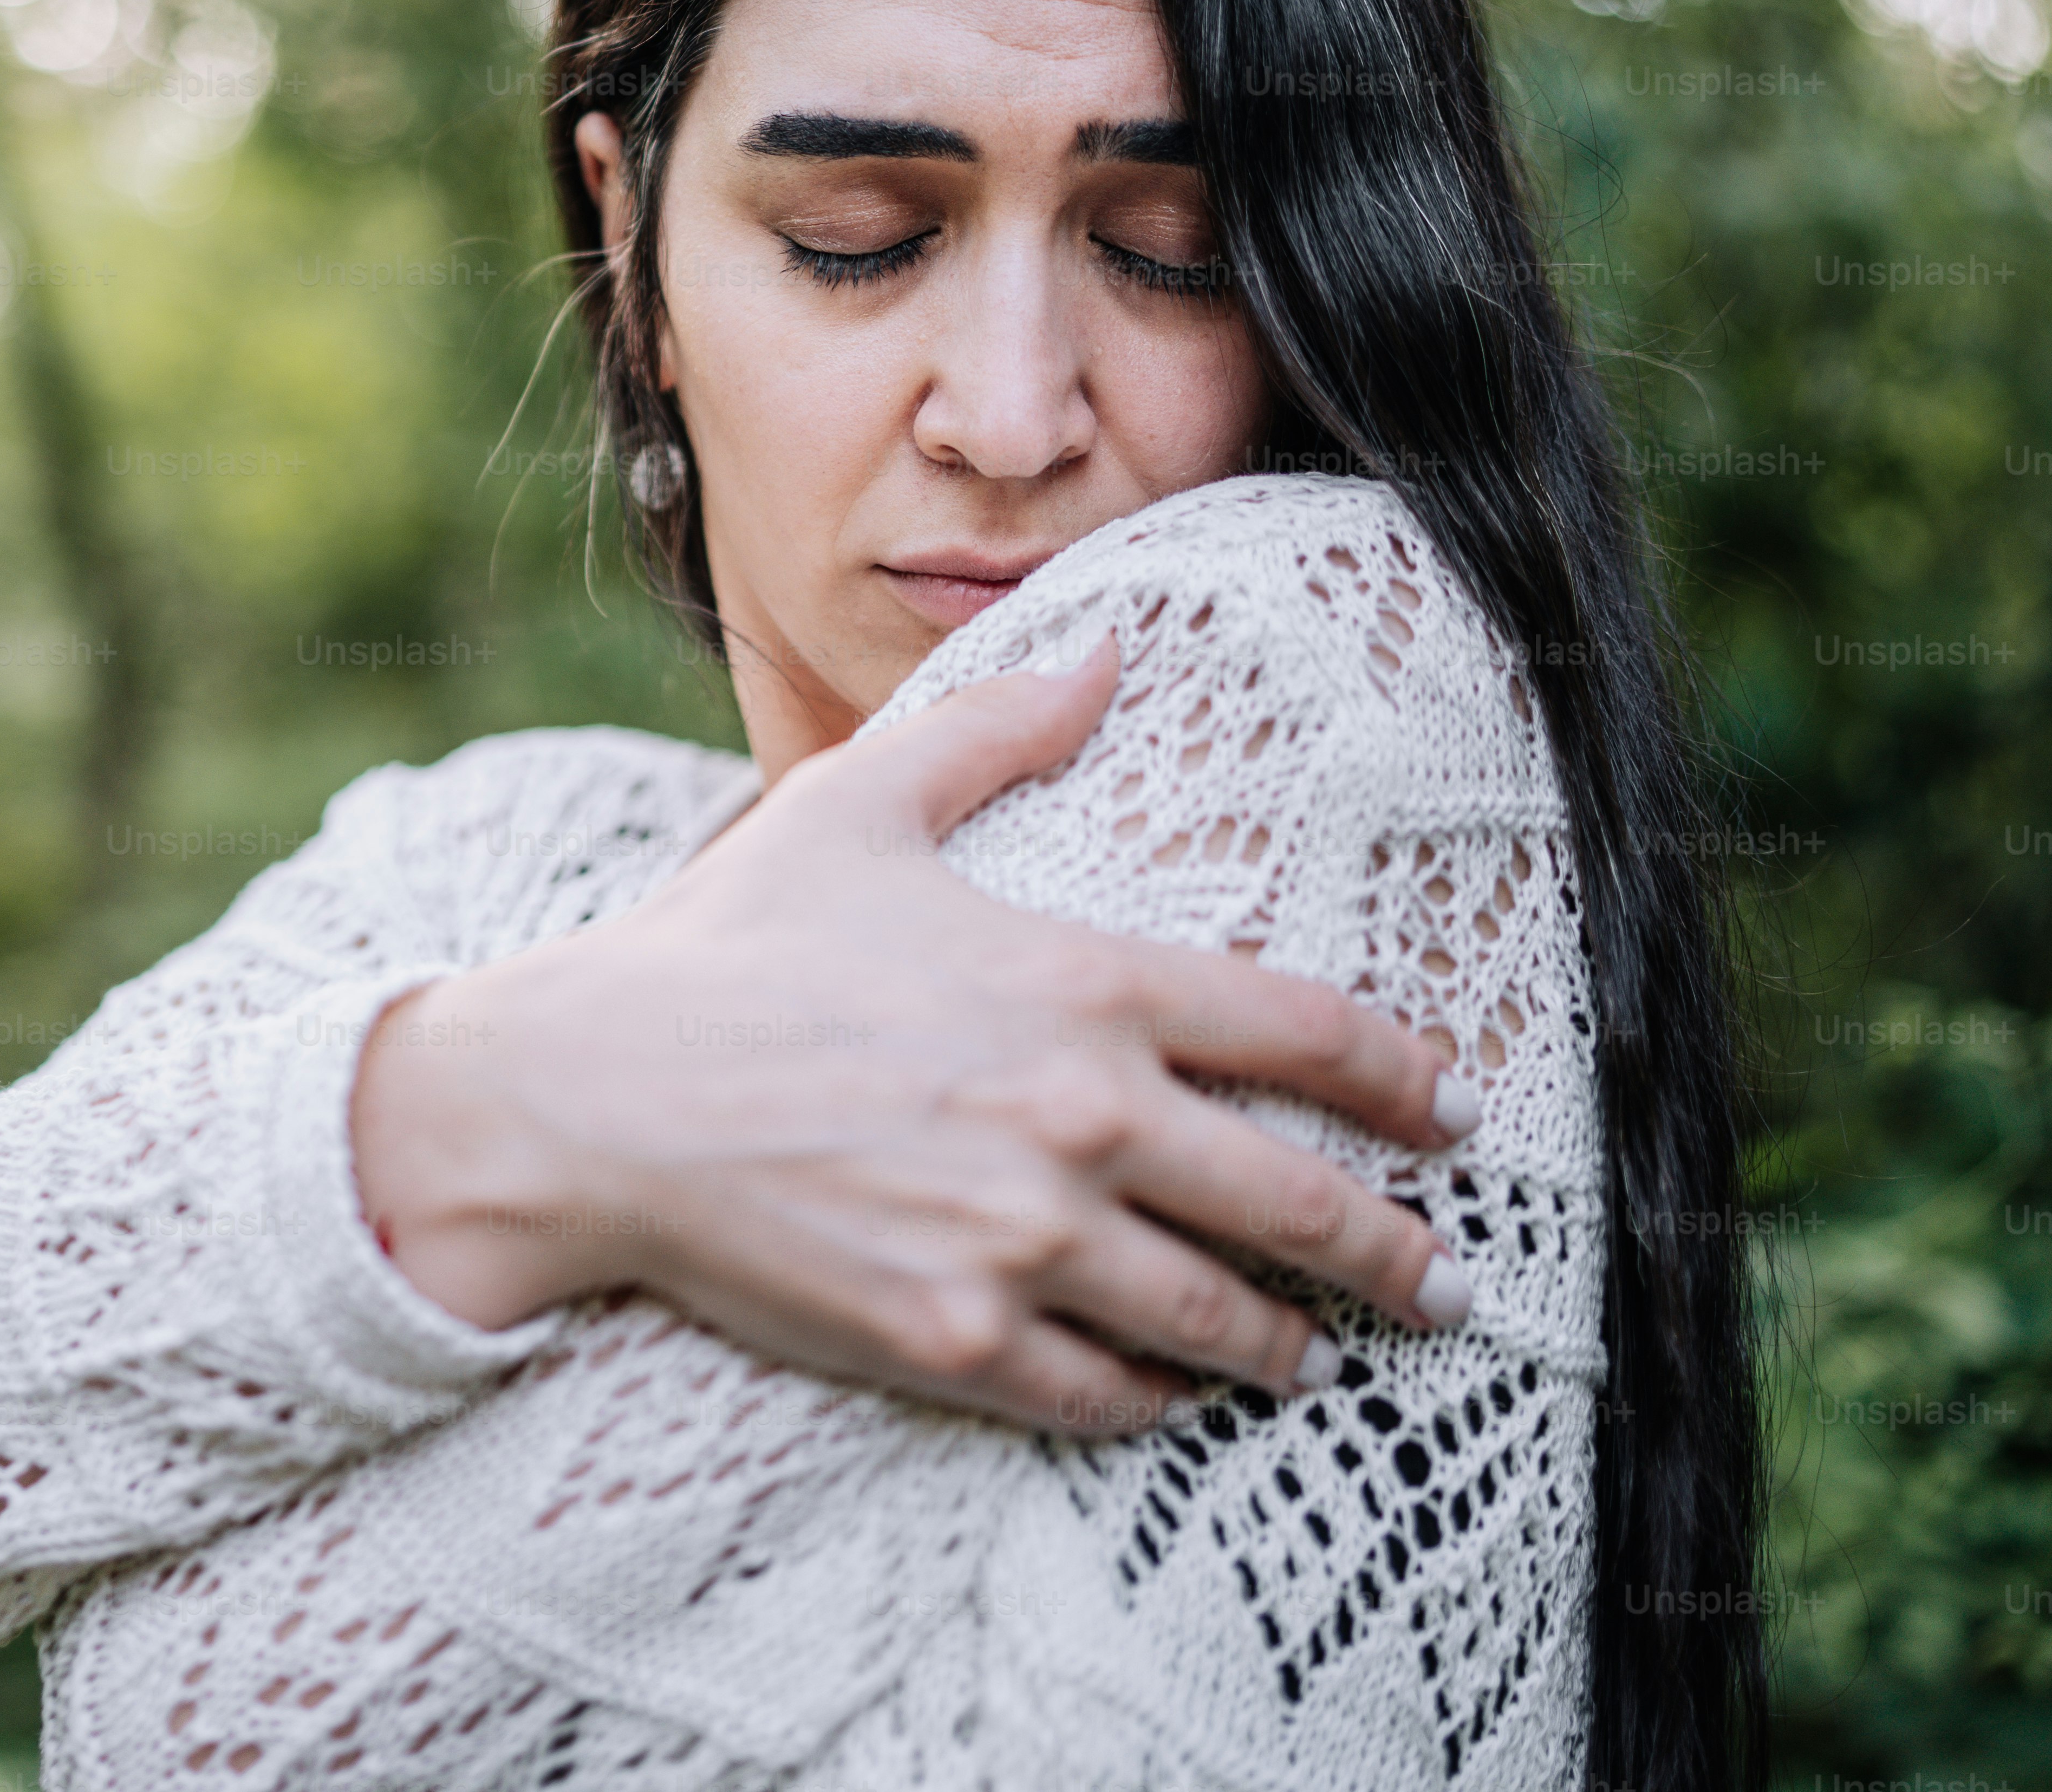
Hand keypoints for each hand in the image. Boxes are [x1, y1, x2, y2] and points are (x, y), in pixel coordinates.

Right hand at [347, 640, 1479, 1436]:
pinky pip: (1102, 1392)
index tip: (1460, 1114)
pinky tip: (1173, 1397)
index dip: (1409, 1078)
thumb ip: (1000, 726)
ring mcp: (1021, 1242)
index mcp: (1079, 983)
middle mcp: (1079, 1119)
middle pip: (1299, 1203)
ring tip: (1318, 1357)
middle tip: (1445, 1286)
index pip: (1305, 1035)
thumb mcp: (861, 804)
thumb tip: (1104, 651)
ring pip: (1217, 1320)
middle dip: (1397, 1255)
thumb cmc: (727, 944)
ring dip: (1291, 1346)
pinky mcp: (954, 1336)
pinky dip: (1155, 1401)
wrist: (591, 1096)